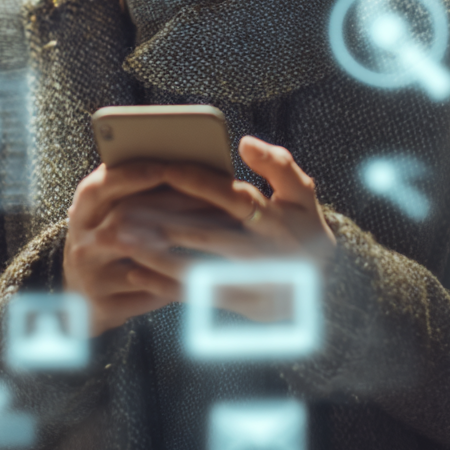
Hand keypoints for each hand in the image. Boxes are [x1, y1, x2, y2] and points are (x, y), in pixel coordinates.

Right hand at [63, 162, 202, 336]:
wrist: (84, 294)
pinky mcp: (105, 306)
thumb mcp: (107, 212)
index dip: (131, 175)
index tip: (166, 167)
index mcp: (82, 212)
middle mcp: (80, 242)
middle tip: (208, 198)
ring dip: (178, 245)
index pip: (99, 187)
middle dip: (168, 205)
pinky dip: (173, 282)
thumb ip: (129, 189)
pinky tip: (199, 273)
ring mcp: (90, 277)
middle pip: (123, 218)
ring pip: (138, 258)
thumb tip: (176, 159)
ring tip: (211, 231)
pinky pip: (146, 294)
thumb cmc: (108, 241)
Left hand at [114, 136, 337, 320]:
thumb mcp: (303, 194)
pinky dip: (167, 286)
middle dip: (164, 221)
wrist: (326, 286)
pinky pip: (199, 296)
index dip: (198, 181)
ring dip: (157, 255)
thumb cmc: (302, 227)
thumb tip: (245, 143)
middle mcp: (265, 251)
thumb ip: (279, 165)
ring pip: (199, 267)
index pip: (232, 195)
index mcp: (276, 218)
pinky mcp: (244, 306)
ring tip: (123, 240)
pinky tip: (137, 274)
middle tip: (124, 209)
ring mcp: (253, 282)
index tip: (162, 168)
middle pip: (207, 233)